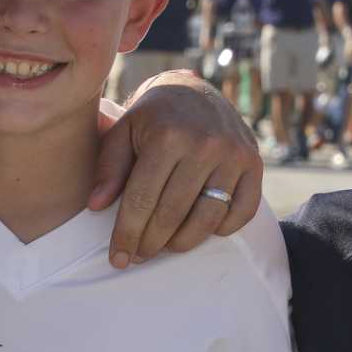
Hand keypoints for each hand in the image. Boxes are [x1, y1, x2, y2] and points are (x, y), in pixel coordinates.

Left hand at [92, 70, 261, 266]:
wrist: (195, 92)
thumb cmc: (153, 118)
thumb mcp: (123, 132)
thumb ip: (108, 168)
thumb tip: (96, 206)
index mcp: (168, 136)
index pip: (142, 199)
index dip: (127, 234)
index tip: (117, 259)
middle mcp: (205, 145)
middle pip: (173, 214)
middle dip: (150, 243)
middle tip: (138, 257)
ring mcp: (234, 155)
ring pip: (208, 218)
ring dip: (183, 242)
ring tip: (164, 247)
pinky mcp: (254, 164)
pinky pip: (242, 212)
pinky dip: (222, 229)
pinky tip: (200, 229)